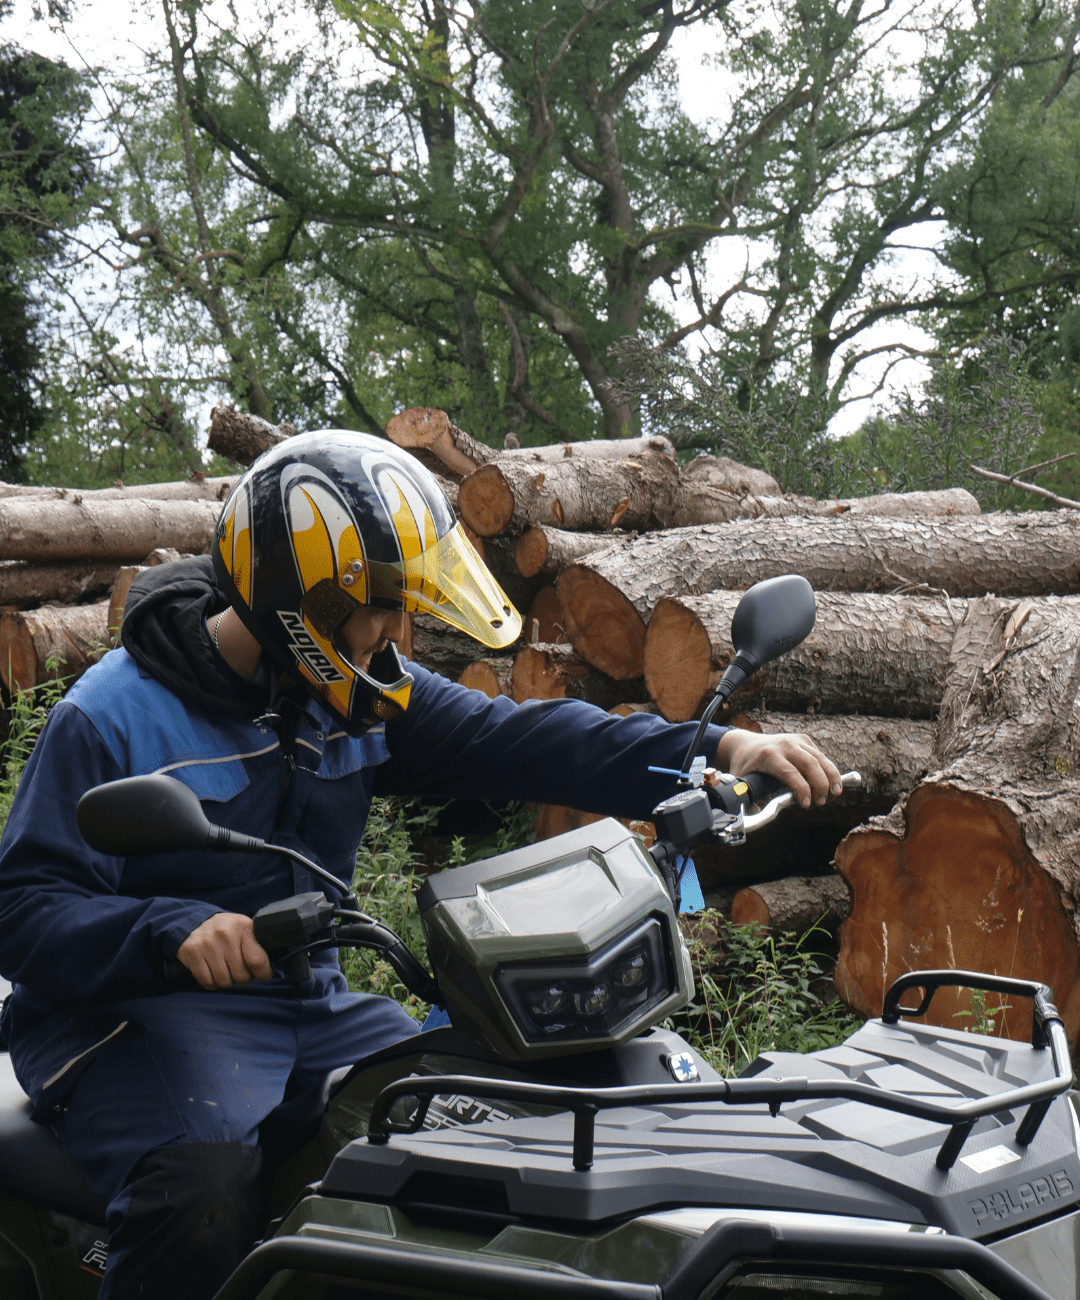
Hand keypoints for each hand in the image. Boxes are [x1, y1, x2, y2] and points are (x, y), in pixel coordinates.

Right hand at [177, 913, 272, 989]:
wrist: (197, 922)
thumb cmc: (228, 930)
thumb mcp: (245, 929)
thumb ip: (257, 945)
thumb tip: (269, 968)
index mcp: (244, 928)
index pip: (257, 961)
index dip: (263, 974)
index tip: (263, 975)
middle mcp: (226, 935)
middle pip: (241, 975)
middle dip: (244, 979)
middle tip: (242, 973)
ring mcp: (208, 944)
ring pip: (224, 981)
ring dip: (227, 982)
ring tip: (227, 971)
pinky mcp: (193, 952)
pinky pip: (207, 981)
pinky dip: (212, 983)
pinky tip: (214, 973)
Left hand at [715, 729, 842, 809]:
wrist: (744, 743)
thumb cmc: (744, 764)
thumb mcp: (741, 781)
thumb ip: (747, 799)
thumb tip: (755, 816)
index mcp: (768, 756)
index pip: (790, 773)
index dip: (801, 789)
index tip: (805, 804)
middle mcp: (784, 745)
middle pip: (810, 764)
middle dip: (820, 784)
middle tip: (821, 802)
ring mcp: (795, 740)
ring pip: (819, 757)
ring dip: (831, 776)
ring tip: (836, 792)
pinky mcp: (803, 739)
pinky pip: (819, 755)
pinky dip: (828, 768)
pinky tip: (831, 782)